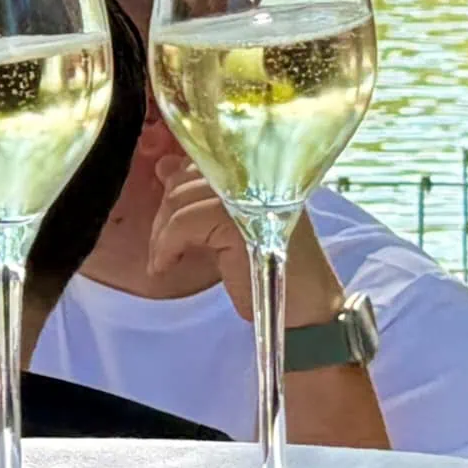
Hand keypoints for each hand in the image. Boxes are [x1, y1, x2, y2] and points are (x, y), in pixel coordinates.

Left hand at [147, 154, 345, 328]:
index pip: (204, 157)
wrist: (305, 311)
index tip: (168, 215)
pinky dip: (166, 246)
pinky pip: (183, 222)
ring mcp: (251, 195)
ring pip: (180, 199)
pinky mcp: (240, 221)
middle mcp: (259, 175)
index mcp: (261, 172)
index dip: (177, 182)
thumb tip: (164, 165)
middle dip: (165, 213)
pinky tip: (165, 266)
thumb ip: (201, 195)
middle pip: (187, 176)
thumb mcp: (229, 226)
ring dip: (161, 234)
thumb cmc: (272, 271)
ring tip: (162, 260)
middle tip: (162, 246)